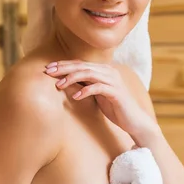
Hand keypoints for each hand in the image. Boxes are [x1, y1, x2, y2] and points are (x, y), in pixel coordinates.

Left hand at [45, 60, 160, 146]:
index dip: (64, 64)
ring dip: (71, 78)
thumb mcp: (96, 94)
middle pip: (82, 66)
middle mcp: (109, 71)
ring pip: (89, 73)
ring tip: (58, 85)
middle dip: (63, 68)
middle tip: (48, 72)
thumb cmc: (113, 107)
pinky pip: (98, 88)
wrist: (134, 120)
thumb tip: (64, 81)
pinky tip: (75, 97)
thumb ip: (84, 85)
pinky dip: (85, 91)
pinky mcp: (116, 92)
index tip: (48, 67)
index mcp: (103, 70)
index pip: (80, 63)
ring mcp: (113, 81)